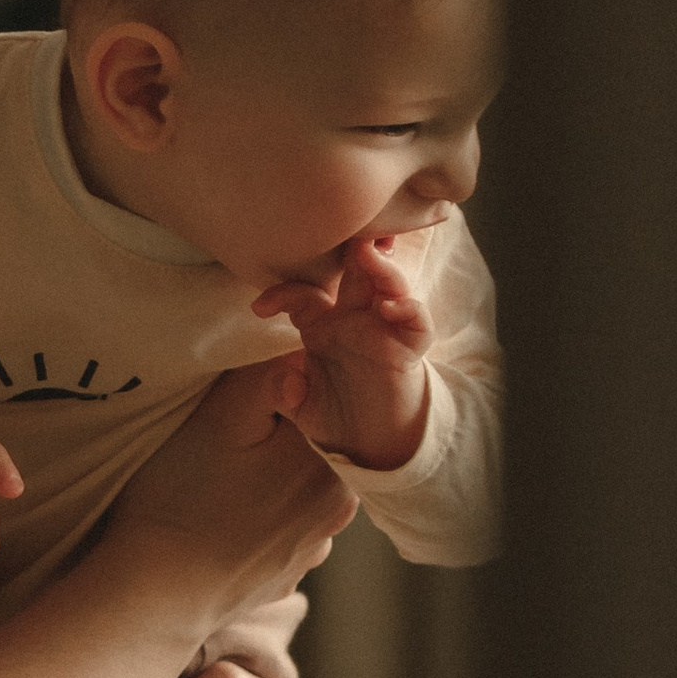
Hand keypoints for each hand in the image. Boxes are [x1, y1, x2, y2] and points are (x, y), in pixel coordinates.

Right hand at [103, 357, 355, 637]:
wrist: (154, 597)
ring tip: (219, 477)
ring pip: (296, 478)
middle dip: (275, 427)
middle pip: (310, 437)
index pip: (316, 394)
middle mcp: (338, 506)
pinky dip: (258, 510)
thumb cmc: (179, 500)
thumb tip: (305, 353)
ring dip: (267, 469)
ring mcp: (315, 543)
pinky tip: (221, 514)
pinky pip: (281, 519)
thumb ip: (268, 377)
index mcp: (330, 461)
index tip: (238, 398)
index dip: (276, 384)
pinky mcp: (290, 569)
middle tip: (222, 435)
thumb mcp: (218, 418)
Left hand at [251, 231, 434, 471]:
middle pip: (353, 272)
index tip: (259, 309)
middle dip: (348, 250)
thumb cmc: (337, 414)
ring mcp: (384, 329)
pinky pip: (417, 322)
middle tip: (340, 237)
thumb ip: (288, 394)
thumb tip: (287, 381)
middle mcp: (354, 319)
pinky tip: (390, 307)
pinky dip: (408, 309)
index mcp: (323, 326)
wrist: (373, 441)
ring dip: (380, 267)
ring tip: (368, 254)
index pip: (302, 296)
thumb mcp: (303, 408)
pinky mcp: (410, 348)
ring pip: (388, 285)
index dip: (282, 295)